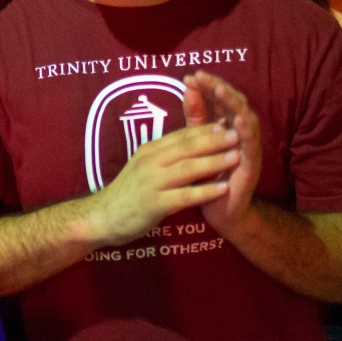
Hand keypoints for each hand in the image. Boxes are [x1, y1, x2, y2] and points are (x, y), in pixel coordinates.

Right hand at [85, 122, 236, 245]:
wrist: (103, 217)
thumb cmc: (128, 192)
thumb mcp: (144, 167)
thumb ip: (165, 155)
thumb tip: (191, 144)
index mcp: (149, 151)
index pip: (181, 135)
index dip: (205, 129)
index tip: (227, 123)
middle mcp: (150, 162)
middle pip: (187, 147)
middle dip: (214, 140)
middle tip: (238, 134)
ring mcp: (151, 182)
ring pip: (188, 168)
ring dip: (215, 161)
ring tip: (237, 157)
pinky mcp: (154, 204)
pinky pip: (185, 196)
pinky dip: (206, 191)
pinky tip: (224, 189)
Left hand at [182, 72, 260, 233]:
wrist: (220, 212)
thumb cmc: (209, 177)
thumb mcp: (198, 143)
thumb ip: (195, 118)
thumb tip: (187, 89)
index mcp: (226, 127)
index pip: (219, 100)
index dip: (206, 86)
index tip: (189, 76)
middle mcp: (241, 134)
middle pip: (233, 104)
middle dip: (218, 88)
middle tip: (202, 76)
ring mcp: (248, 149)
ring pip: (246, 119)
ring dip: (233, 104)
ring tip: (220, 89)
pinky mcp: (252, 165)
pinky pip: (251, 145)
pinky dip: (245, 130)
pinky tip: (237, 120)